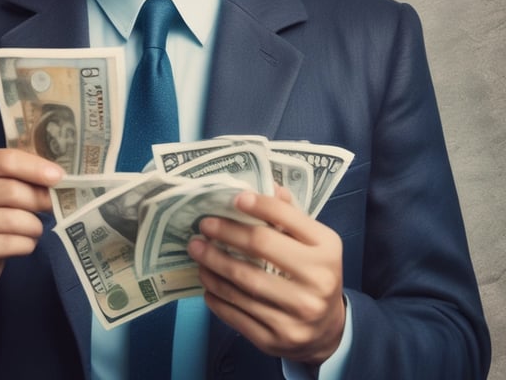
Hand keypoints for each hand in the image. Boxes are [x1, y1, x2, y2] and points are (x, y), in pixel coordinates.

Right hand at [0, 148, 63, 323]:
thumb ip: (14, 173)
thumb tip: (56, 175)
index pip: (3, 159)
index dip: (35, 167)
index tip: (58, 176)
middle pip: (10, 189)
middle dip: (40, 198)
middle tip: (52, 205)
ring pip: (14, 218)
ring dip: (34, 225)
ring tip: (34, 227)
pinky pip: (12, 243)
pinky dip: (27, 243)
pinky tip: (23, 243)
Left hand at [187, 187, 344, 365]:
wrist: (327, 330)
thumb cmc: (313, 273)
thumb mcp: (313, 242)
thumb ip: (289, 215)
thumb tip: (265, 185)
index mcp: (327, 250)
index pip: (286, 218)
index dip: (258, 204)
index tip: (233, 199)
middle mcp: (317, 282)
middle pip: (259, 248)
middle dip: (225, 233)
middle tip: (203, 225)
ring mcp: (297, 315)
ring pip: (242, 283)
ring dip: (213, 264)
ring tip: (198, 252)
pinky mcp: (276, 339)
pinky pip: (236, 314)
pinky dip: (216, 296)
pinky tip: (206, 282)